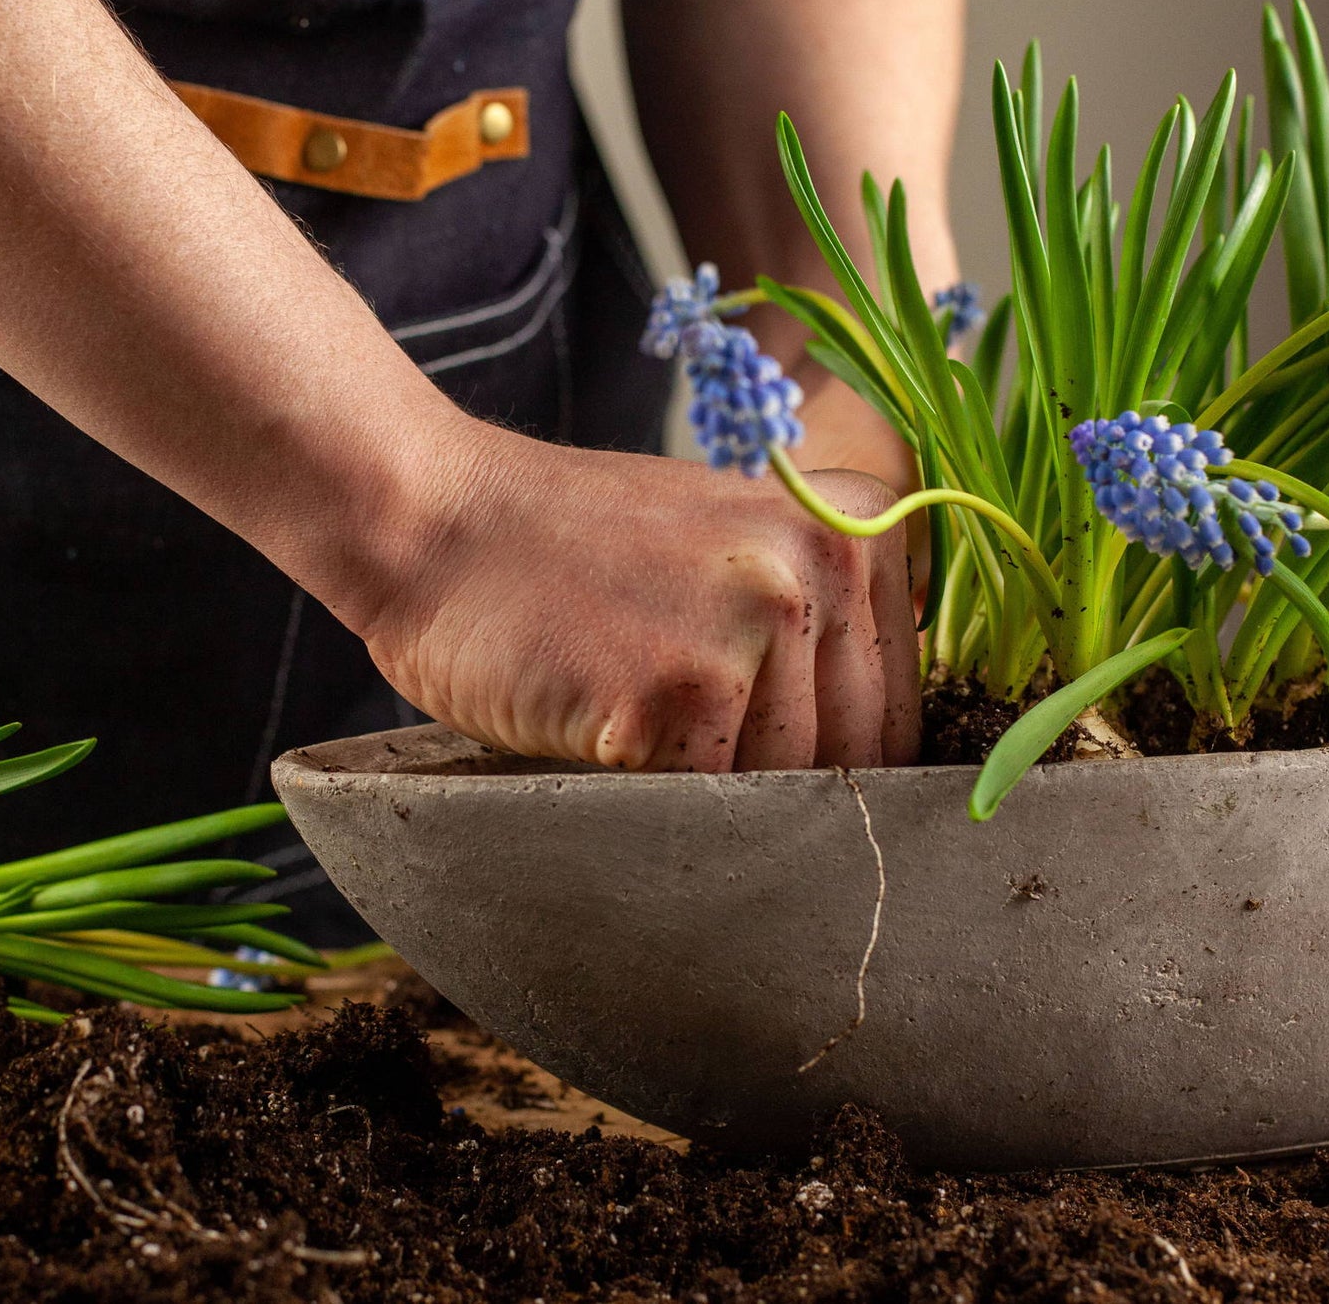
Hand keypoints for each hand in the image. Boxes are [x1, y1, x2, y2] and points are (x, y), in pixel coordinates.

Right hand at [354, 425, 920, 770]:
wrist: (432, 520)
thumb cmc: (569, 552)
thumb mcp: (727, 550)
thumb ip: (812, 628)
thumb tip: (877, 765)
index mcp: (851, 532)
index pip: (897, 719)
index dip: (843, 773)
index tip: (779, 786)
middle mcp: (819, 571)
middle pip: (849, 766)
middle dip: (777, 800)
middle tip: (688, 779)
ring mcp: (754, 628)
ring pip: (780, 793)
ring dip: (712, 801)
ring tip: (632, 737)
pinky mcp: (680, 692)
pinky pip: (705, 807)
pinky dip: (652, 804)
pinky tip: (596, 739)